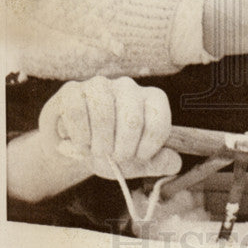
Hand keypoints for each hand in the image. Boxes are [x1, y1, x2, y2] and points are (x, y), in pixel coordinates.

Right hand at [38, 76, 181, 179]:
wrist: (75, 146)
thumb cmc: (111, 150)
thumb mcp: (136, 162)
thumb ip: (158, 162)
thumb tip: (175, 162)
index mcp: (151, 99)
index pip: (158, 121)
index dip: (149, 147)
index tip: (138, 157)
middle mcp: (128, 87)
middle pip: (132, 120)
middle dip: (123, 150)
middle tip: (115, 158)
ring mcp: (100, 85)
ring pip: (104, 115)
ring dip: (100, 144)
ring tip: (97, 151)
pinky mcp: (72, 90)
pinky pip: (77, 112)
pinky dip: (80, 136)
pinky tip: (81, 142)